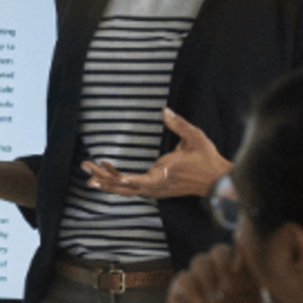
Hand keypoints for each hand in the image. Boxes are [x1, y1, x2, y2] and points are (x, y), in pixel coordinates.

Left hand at [82, 108, 229, 199]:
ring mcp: (153, 191)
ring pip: (124, 190)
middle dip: (102, 176)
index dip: (125, 179)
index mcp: (163, 175)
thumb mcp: (196, 138)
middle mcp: (155, 187)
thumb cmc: (206, 159)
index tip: (111, 175)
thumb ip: (179, 125)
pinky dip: (115, 183)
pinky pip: (130, 189)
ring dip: (105, 181)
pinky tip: (105, 175)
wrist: (217, 181)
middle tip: (85, 166)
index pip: (139, 181)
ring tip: (87, 173)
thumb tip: (165, 111)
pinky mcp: (154, 190)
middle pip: (123, 186)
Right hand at [166, 243, 290, 302]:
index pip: (240, 252)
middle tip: (228, 285)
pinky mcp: (180, 297)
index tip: (244, 263)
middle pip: (218, 250)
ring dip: (208, 275)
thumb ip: (285, 302)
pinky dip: (192, 287)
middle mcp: (220, 281)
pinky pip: (182, 277)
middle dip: (223, 261)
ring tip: (215, 299)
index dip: (242, 249)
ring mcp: (199, 288)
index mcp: (242, 283)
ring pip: (199, 260)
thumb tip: (297, 285)